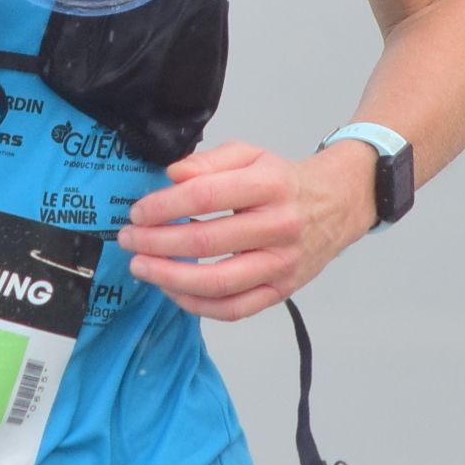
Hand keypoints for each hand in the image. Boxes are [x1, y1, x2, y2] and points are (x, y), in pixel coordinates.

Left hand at [114, 138, 379, 320]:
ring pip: (218, 283)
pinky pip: (234, 309)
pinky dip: (197, 305)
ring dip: (170, 278)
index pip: (206, 196)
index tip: (138, 211)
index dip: (164, 206)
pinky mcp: (281, 292)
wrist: (336, 205)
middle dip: (157, 243)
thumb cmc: (283, 181)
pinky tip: (172, 290)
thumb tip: (171, 175)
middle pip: (207, 242)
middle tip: (128, 239)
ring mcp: (282, 264)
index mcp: (269, 186)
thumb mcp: (250, 155)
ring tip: (141, 267)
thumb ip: (209, 161)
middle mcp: (279, 227)